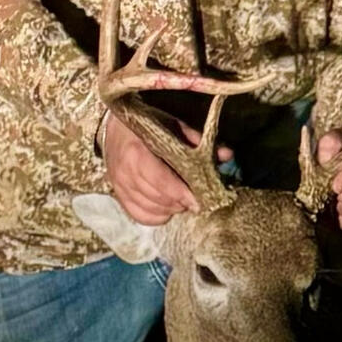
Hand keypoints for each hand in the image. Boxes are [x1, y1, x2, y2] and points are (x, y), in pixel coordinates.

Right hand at [103, 99, 232, 225]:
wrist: (114, 127)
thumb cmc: (147, 125)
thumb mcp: (172, 126)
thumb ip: (197, 141)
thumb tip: (227, 155)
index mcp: (138, 152)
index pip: (161, 181)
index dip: (182, 194)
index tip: (200, 201)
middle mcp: (125, 172)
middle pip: (158, 198)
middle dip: (180, 202)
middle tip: (195, 199)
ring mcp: (119, 185)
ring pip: (149, 209)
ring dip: (170, 209)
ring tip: (182, 201)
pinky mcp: (118, 195)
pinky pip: (138, 215)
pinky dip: (156, 216)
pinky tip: (167, 208)